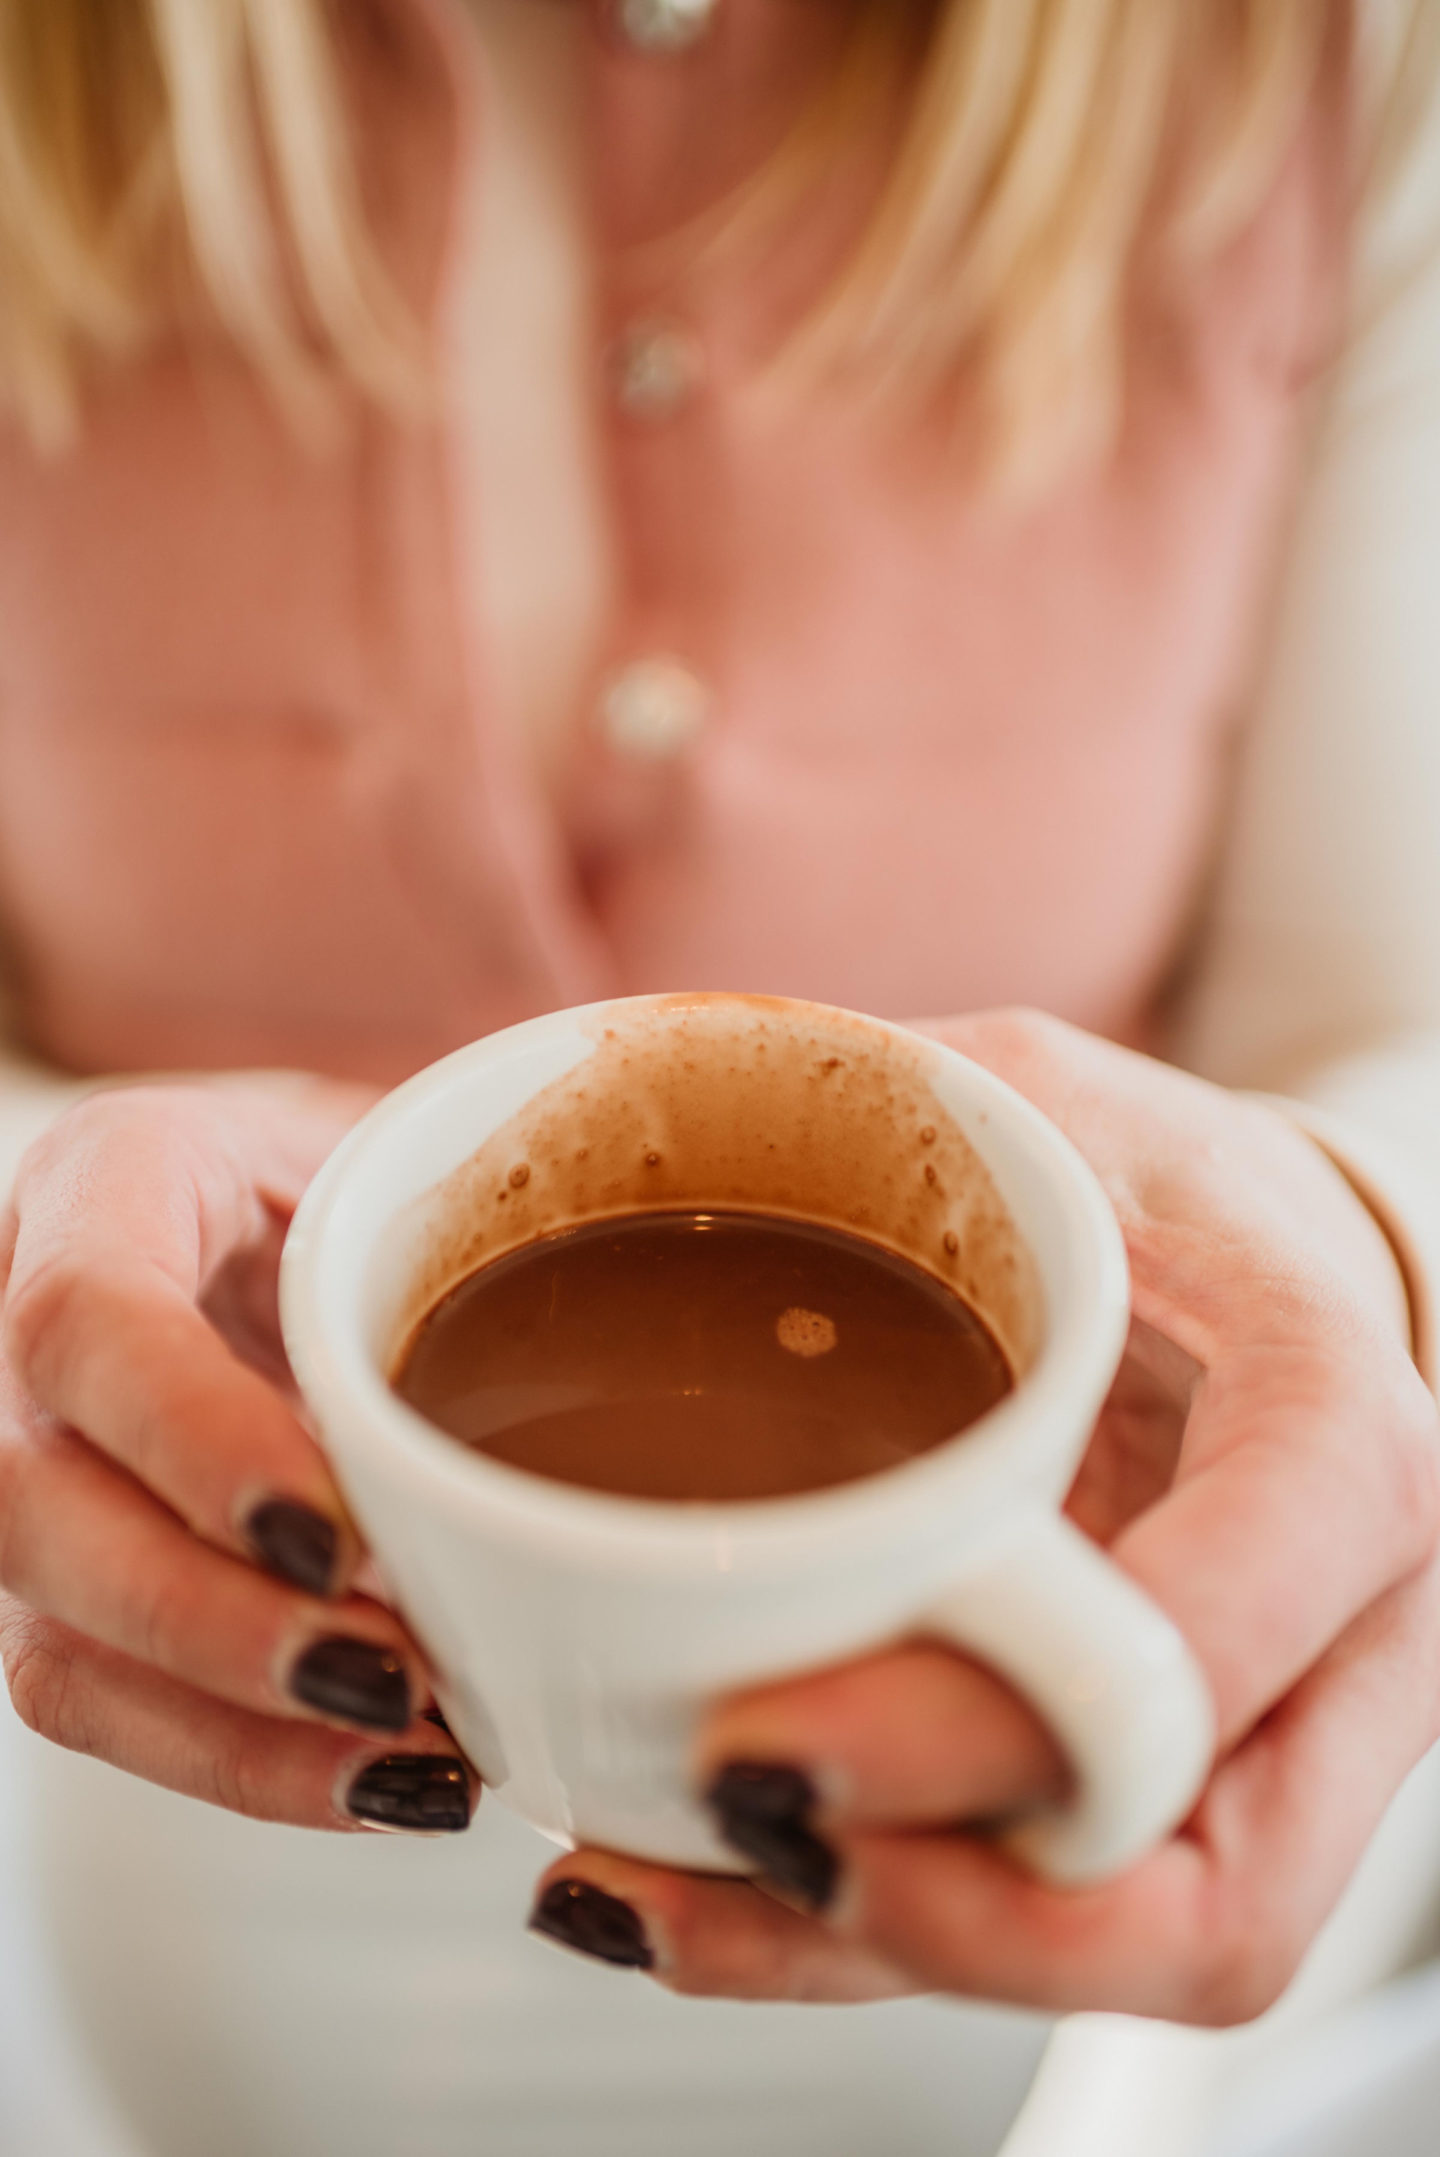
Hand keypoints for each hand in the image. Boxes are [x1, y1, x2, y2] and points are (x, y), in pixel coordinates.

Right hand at [0, 1079, 474, 1835]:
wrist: (305, 1218)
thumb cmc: (373, 1173)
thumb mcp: (414, 1140)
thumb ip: (474, 1184)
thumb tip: (639, 1209)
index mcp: (112, 1181)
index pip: (89, 1317)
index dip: (193, 1438)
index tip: (335, 1533)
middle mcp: (27, 1334)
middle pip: (33, 1507)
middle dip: (213, 1623)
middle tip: (391, 1674)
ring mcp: (36, 1468)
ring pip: (53, 1639)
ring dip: (236, 1727)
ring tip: (409, 1750)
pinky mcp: (67, 1584)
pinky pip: (105, 1703)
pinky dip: (245, 1760)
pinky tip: (375, 1772)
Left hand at [528, 1010, 1439, 2020]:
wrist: (1259, 1275)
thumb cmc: (1151, 1178)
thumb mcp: (1039, 1093)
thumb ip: (888, 1103)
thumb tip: (639, 1097)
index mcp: (1335, 1439)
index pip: (1217, 1641)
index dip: (992, 1729)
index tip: (755, 1731)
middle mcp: (1343, 1630)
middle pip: (1202, 1889)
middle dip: (948, 1910)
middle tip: (722, 1812)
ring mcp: (1275, 1732)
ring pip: (1128, 1947)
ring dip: (879, 1951)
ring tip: (639, 1890)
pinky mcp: (1179, 1778)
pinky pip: (1061, 1912)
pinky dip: (877, 1935)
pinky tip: (696, 1897)